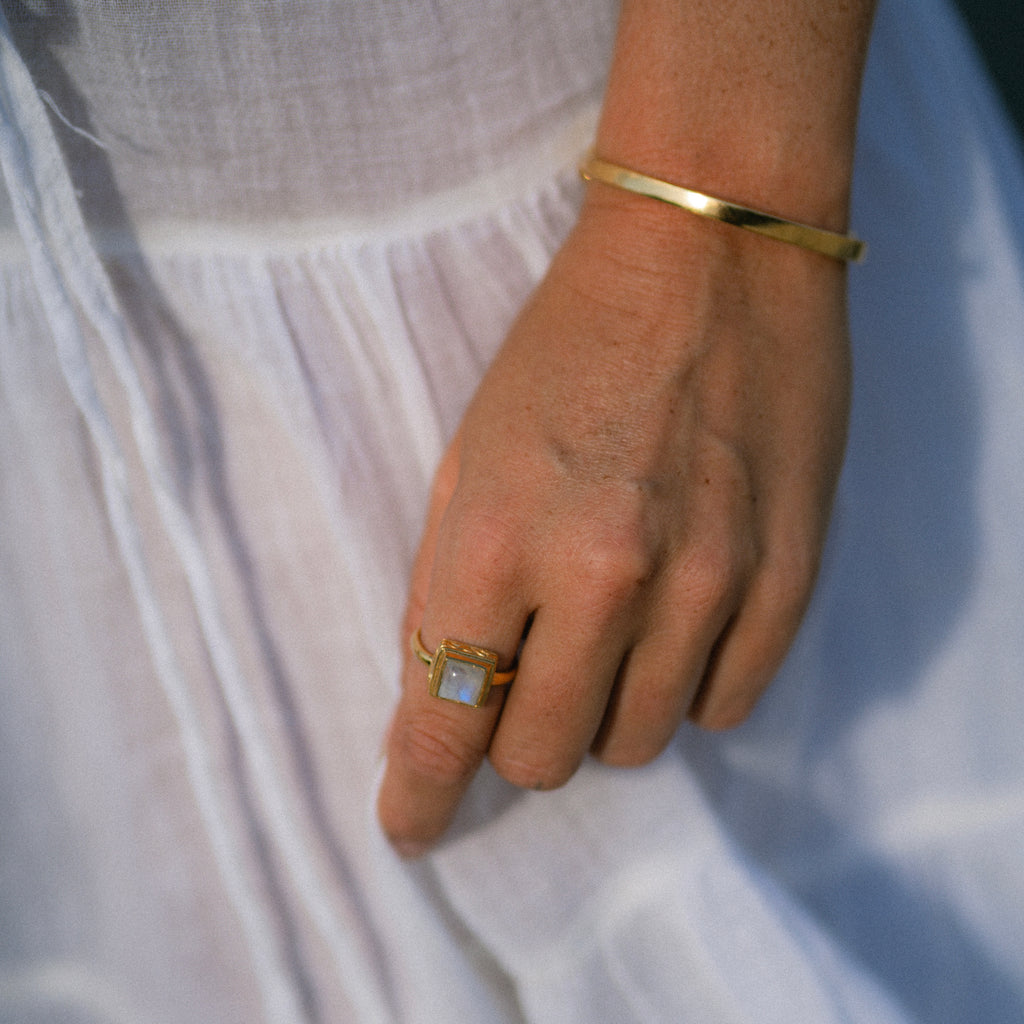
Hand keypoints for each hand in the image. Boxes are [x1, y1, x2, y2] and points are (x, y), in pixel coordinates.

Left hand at [377, 187, 850, 855]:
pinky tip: (673, 632)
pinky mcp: (785, 575)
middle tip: (522, 686)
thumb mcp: (468, 457)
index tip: (408, 825)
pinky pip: (728, 706)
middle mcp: (605, 574)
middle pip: (546, 755)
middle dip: (518, 740)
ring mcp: (707, 580)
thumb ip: (449, 588)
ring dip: (603, 709)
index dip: (419, 792)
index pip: (445, 716)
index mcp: (499, 536)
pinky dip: (684, 690)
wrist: (706, 252)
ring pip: (637, 740)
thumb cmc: (566, 349)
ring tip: (605, 634)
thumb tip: (437, 704)